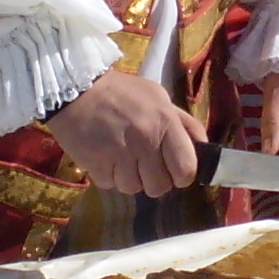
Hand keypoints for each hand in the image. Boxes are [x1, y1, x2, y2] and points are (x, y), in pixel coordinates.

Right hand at [47, 70, 210, 199]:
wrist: (75, 89)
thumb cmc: (121, 92)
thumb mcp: (158, 97)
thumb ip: (183, 123)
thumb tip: (203, 146)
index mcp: (165, 122)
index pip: (186, 168)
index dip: (182, 175)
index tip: (173, 170)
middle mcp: (145, 140)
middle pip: (160, 187)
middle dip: (154, 180)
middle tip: (144, 165)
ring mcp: (120, 154)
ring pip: (134, 189)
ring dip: (128, 178)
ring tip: (120, 157)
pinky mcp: (96, 165)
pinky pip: (110, 185)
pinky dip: (108, 175)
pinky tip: (104, 157)